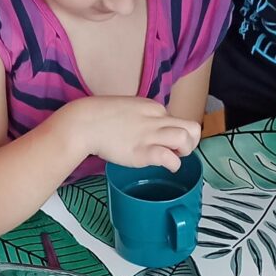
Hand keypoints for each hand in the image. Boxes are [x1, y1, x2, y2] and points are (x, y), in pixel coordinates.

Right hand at [65, 96, 201, 171]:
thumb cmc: (100, 117)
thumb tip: (147, 130)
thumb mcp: (128, 110)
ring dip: (185, 151)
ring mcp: (150, 135)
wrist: (84, 122)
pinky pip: (170, 157)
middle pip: (192, 127)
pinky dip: (174, 164)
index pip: (177, 120)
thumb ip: (142, 118)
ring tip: (173, 157)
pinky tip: (168, 167)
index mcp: (153, 108)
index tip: (166, 143)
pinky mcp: (143, 151)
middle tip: (178, 151)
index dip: (175, 133)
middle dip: (191, 142)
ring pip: (186, 138)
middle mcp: (157, 119)